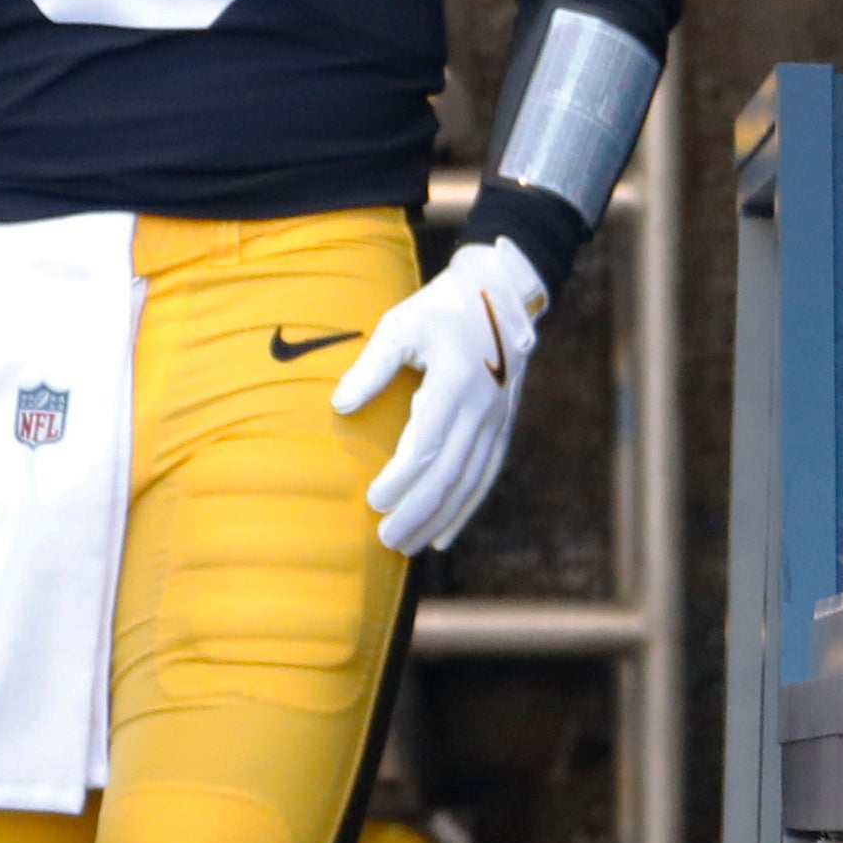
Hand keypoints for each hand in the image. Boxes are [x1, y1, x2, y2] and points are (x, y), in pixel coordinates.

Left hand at [331, 238, 546, 554]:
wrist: (501, 295)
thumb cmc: (439, 308)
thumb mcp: (400, 324)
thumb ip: (371, 366)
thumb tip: (340, 406)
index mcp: (455, 385)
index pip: (427, 445)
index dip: (401, 479)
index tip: (373, 502)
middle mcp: (483, 410)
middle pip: (450, 475)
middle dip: (419, 512)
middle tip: (388, 541)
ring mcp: (497, 421)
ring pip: (471, 482)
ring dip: (442, 518)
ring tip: (411, 546)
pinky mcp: (503, 426)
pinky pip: (485, 476)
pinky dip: (466, 508)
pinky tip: (446, 534)